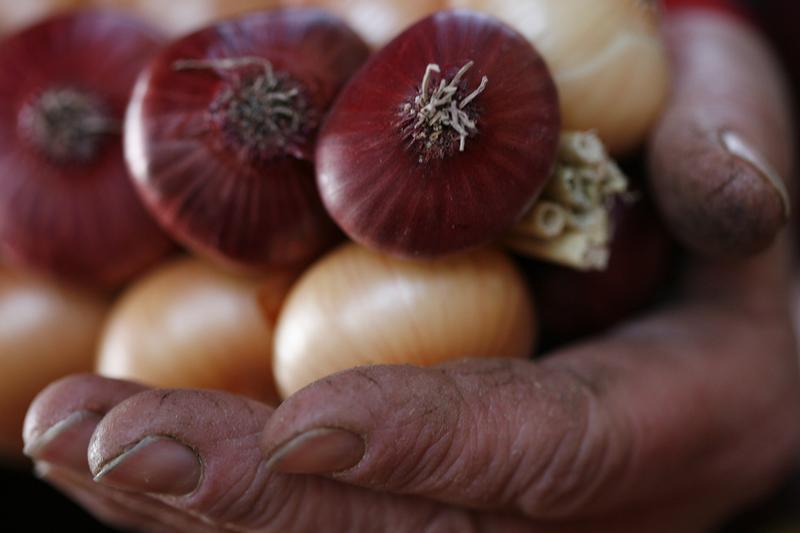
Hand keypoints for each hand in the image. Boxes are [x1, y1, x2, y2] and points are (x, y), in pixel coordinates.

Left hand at [21, 233, 799, 531]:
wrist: (711, 304)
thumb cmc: (727, 233)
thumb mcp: (752, 174)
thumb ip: (737, 165)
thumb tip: (730, 201)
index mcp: (673, 421)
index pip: (546, 455)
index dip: (427, 444)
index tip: (298, 426)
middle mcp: (574, 498)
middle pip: (402, 525)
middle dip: (244, 492)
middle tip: (93, 438)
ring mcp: (495, 503)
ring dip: (194, 496)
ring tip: (65, 438)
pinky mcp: (433, 483)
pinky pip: (315, 505)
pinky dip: (209, 481)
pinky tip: (115, 441)